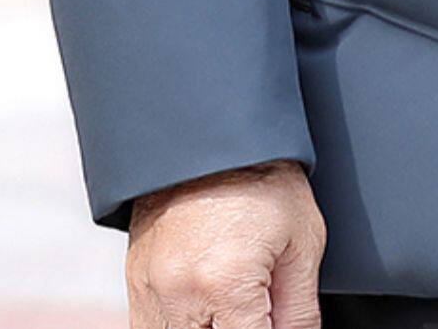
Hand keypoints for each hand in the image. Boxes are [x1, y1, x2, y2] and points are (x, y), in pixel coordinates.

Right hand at [126, 156, 325, 328]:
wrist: (213, 128)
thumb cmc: (263, 176)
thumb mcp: (302, 241)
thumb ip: (299, 312)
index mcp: (225, 282)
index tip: (273, 318)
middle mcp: (177, 292)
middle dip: (234, 326)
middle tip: (254, 305)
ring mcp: (148, 289)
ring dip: (206, 327)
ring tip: (229, 300)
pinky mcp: (134, 280)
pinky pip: (149, 326)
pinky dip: (179, 324)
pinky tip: (206, 305)